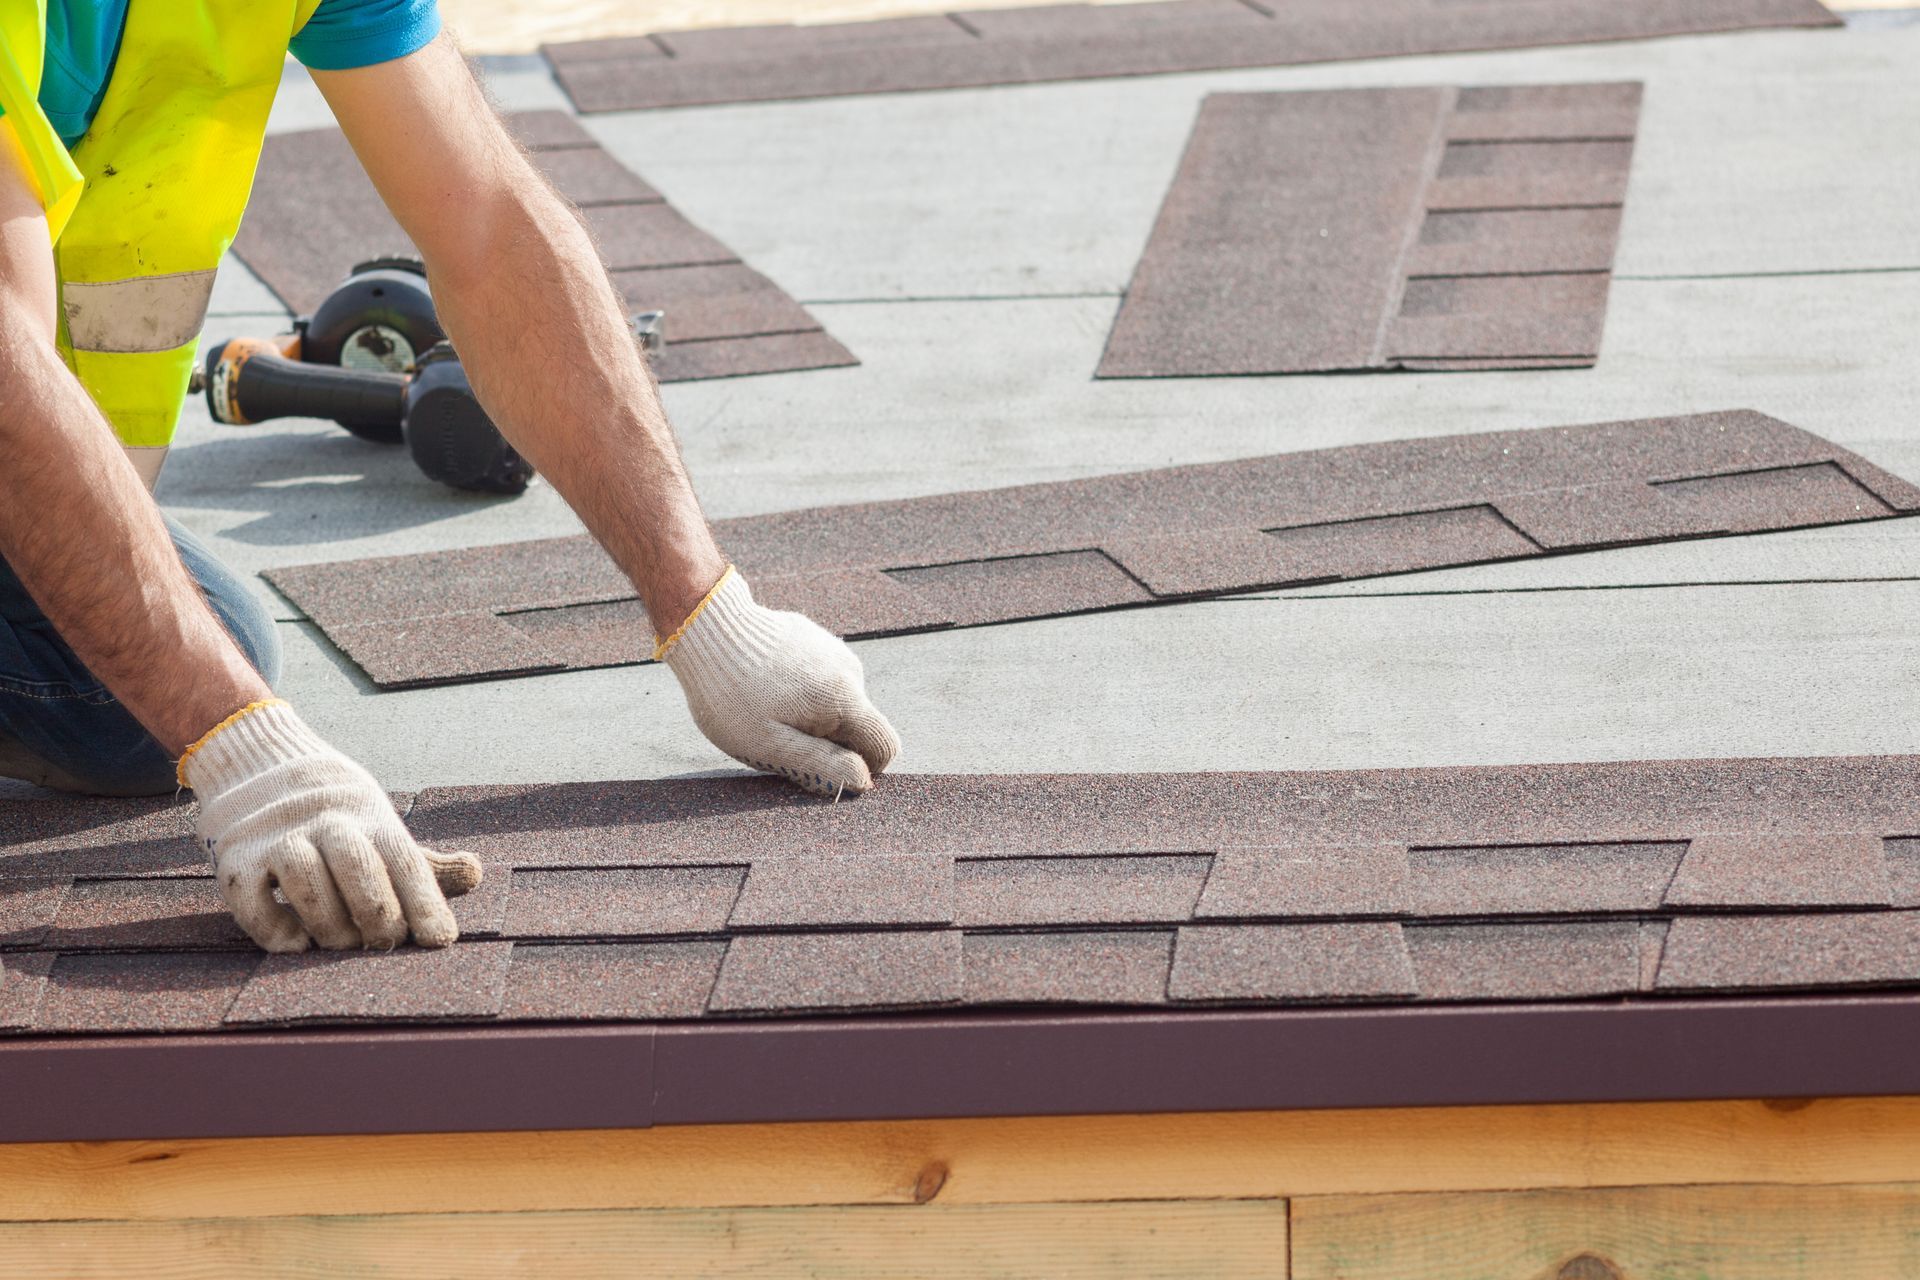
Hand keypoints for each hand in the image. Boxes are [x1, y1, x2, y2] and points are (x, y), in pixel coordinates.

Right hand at [180, 701, 481, 951]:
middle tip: (383, 945)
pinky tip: (297, 944)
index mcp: (370, 816)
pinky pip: (253, 899)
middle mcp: (327, 822)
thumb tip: (476, 874)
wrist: (257, 761)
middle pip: (359, 865)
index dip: (426, 903)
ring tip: (340, 944)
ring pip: (306, 880)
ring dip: (328, 923)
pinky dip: (275, 929)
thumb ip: (419, 862)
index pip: (405, 860)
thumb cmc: (333, 815)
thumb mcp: (378, 826)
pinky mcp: (236, 858)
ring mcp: (278, 838)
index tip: (439, 941)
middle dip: (378, 915)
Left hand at [658, 568, 900, 795]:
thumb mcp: (770, 744)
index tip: (824, 770)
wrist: (705, 625)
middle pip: (857, 724)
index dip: (864, 768)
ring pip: (836, 701)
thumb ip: (821, 766)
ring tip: (764, 709)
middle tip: (777, 738)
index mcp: (845, 699)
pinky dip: (799, 691)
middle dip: (827, 741)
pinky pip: (818, 678)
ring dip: (810, 715)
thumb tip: (862, 781)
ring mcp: (832, 650)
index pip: (884, 745)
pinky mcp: (812, 638)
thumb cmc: (731, 694)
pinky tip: (762, 685)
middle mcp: (849, 670)